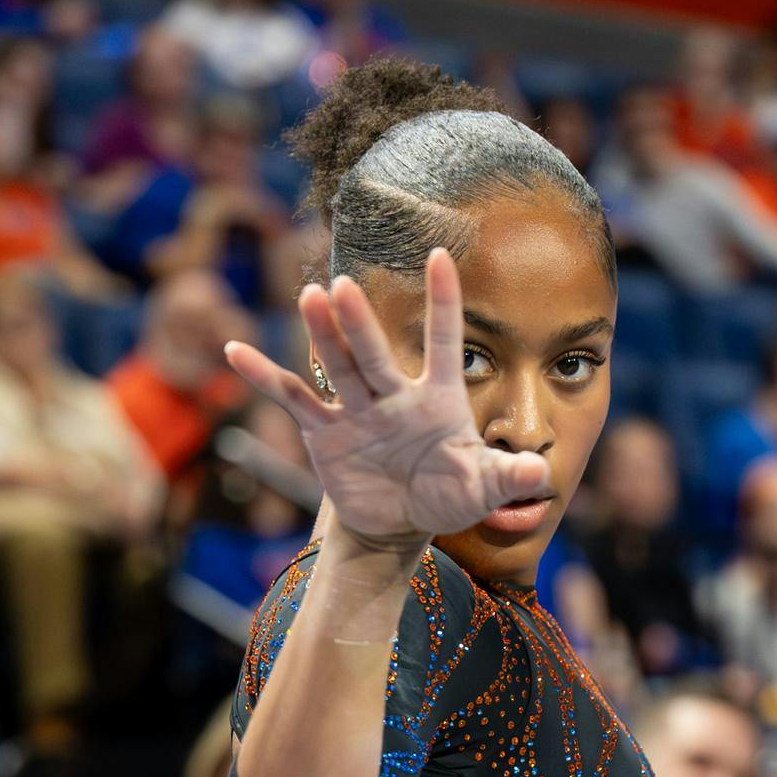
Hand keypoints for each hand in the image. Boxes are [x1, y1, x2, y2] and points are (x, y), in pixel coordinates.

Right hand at [222, 249, 548, 544]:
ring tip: (308, 299)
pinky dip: (265, 377)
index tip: (440, 256)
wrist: (401, 520)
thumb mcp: (484, 489)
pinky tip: (236, 351)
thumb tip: (540, 478)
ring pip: (336, 366)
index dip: (443, 302)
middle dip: (358, 323)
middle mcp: (395, 393)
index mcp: (439, 398)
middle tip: (343, 286)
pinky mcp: (325, 431)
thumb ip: (509, 478)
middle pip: (375, 352)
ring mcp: (357, 409)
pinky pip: (293, 399)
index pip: (443, 341)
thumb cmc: (448, 494)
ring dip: (322, 336)